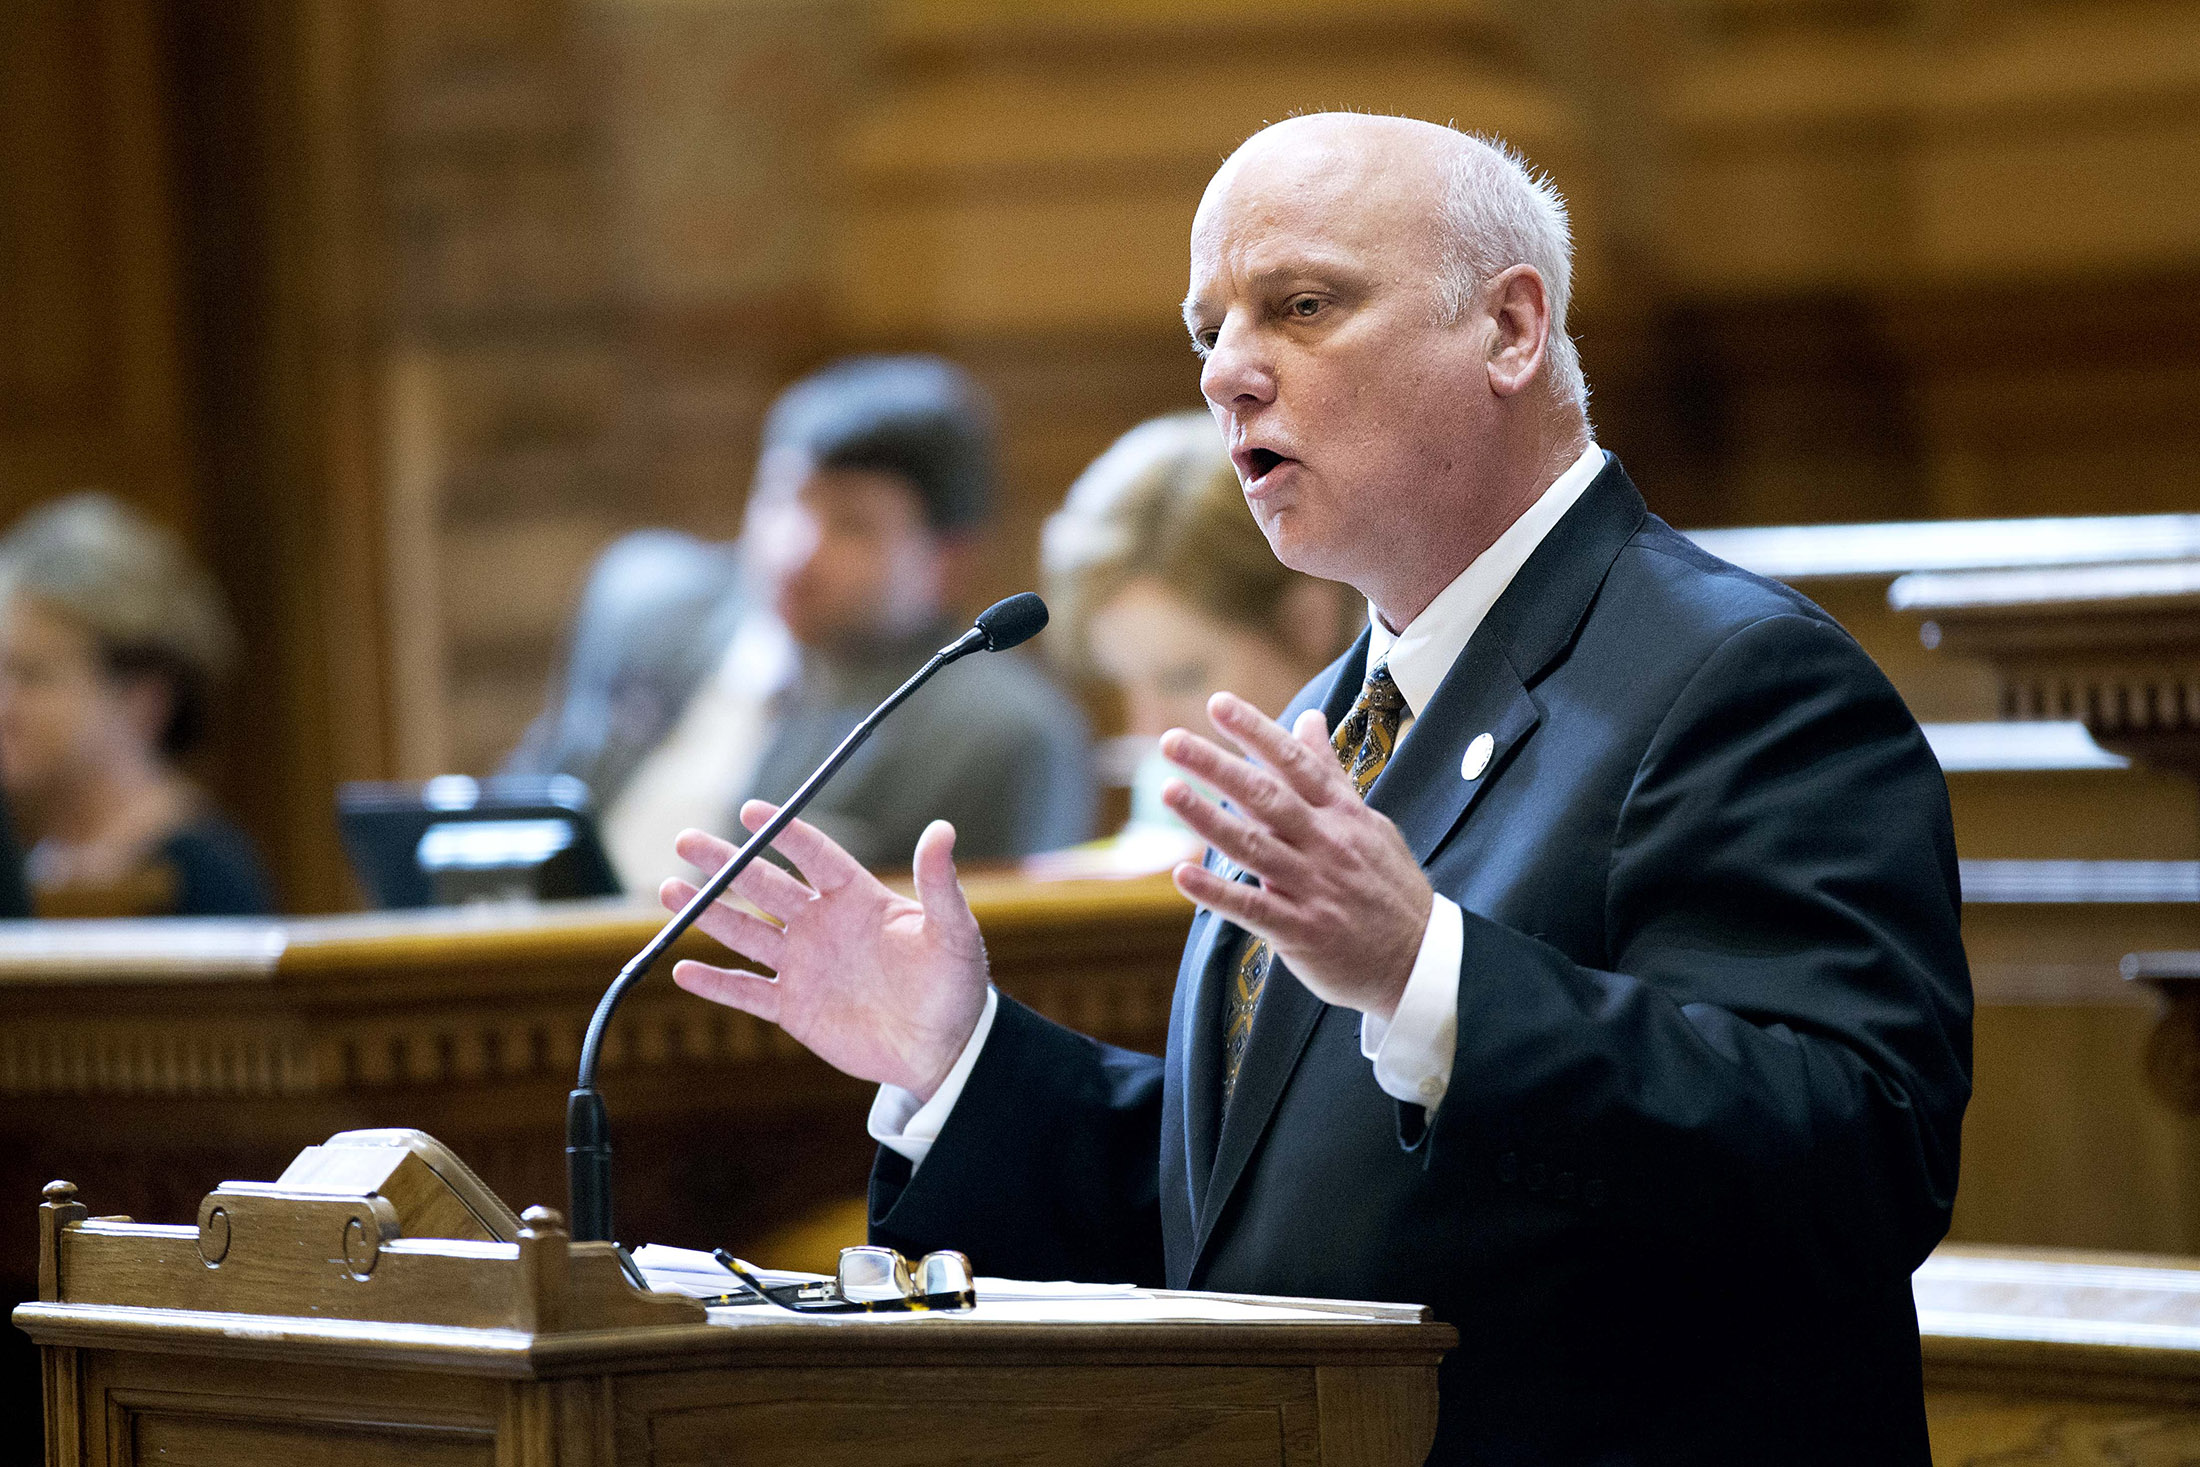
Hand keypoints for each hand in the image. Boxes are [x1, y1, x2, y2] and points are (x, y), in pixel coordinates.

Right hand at [661, 802, 990, 1100]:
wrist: (942, 1048)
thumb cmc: (955, 985)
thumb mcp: (953, 932)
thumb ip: (939, 883)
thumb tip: (943, 828)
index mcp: (857, 898)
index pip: (813, 856)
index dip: (782, 833)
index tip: (751, 812)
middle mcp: (822, 925)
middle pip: (764, 886)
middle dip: (725, 864)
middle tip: (686, 840)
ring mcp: (804, 966)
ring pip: (746, 933)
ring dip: (708, 913)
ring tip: (668, 889)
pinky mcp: (794, 1008)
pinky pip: (747, 992)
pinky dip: (716, 984)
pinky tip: (683, 969)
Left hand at [1161, 692, 1433, 1021]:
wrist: (1421, 959)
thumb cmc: (1388, 886)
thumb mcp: (1368, 822)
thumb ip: (1329, 773)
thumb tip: (1308, 720)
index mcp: (1342, 814)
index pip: (1294, 762)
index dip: (1255, 731)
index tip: (1217, 704)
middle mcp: (1327, 844)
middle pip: (1266, 796)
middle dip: (1216, 766)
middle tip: (1171, 740)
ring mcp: (1313, 887)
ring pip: (1253, 846)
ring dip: (1206, 818)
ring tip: (1167, 790)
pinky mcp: (1301, 930)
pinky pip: (1253, 908)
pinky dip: (1217, 893)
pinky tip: (1182, 874)